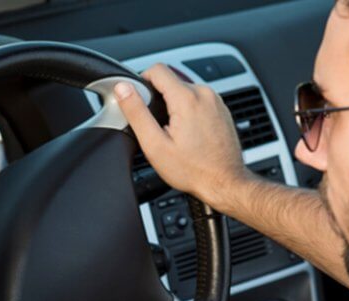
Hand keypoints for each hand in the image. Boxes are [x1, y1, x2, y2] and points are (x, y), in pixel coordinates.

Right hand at [115, 64, 248, 205]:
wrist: (225, 183)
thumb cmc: (193, 170)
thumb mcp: (155, 144)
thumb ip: (137, 112)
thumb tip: (123, 89)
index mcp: (187, 98)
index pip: (157, 69)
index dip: (142, 81)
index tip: (139, 99)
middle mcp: (205, 94)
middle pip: (171, 80)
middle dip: (158, 98)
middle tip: (156, 126)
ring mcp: (216, 101)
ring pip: (184, 90)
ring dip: (174, 105)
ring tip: (173, 132)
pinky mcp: (221, 109)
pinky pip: (198, 100)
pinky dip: (188, 111)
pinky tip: (188, 134)